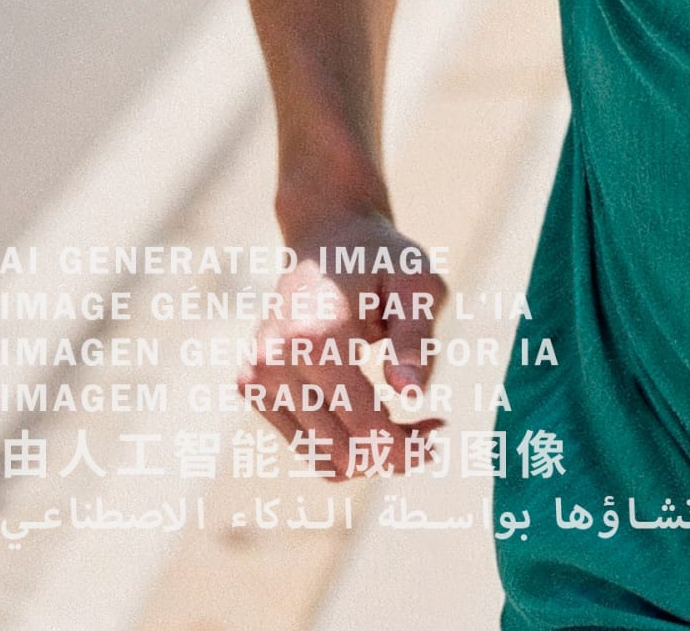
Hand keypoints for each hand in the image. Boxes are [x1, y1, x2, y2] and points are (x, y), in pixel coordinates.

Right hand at [237, 205, 447, 479]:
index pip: (363, 425)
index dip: (404, 446)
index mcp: (316, 337)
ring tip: (408, 423)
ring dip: (368, 454)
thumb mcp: (417, 283)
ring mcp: (258, 376)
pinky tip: (376, 412)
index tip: (437, 436)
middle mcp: (276, 362)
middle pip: (342, 451)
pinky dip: (342, 441)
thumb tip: (411, 394)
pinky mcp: (252, 385)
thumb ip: (416, 337)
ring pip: (321, 456)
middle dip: (392, 454)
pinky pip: (304, 441)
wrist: (326, 233)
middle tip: (430, 430)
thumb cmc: (382, 257)